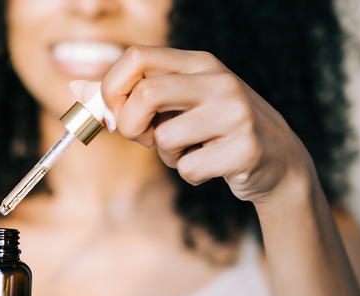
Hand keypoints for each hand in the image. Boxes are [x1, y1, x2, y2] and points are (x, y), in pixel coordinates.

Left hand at [88, 46, 317, 204]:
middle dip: (131, 125)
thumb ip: (136, 97)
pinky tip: (212, 165)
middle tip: (143, 139)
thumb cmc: (216, 130)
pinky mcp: (245, 149)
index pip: (136, 57)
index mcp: (198, 63)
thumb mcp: (180, 104)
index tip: (115, 114)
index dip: (112, 88)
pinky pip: (189, 169)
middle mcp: (219, 81)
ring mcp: (236, 113)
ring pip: (166, 138)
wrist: (279, 160)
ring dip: (167, 156)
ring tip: (191, 151)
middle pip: (146, 93)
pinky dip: (190, 175)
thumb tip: (80, 94)